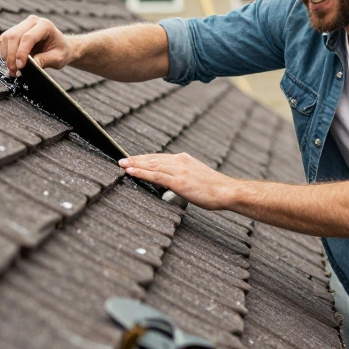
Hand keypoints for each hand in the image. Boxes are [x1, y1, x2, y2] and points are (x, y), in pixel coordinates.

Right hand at [0, 15, 75, 75]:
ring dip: (7, 55)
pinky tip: (11, 62)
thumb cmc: (61, 51)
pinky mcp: (15, 30)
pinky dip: (5, 52)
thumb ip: (45, 60)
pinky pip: (4, 40)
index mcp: (45, 25)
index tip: (20, 66)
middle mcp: (32, 21)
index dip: (21, 52)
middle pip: (14, 36)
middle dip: (12, 56)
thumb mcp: (58, 58)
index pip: (28, 37)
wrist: (60, 47)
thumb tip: (31, 65)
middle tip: (14, 71)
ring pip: (7, 38)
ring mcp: (22, 24)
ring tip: (13, 69)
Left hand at [119, 152, 236, 209]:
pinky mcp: (178, 181)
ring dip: (135, 164)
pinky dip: (141, 173)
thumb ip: (182, 176)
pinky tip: (131, 172)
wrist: (226, 191)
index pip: (159, 157)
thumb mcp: (196, 176)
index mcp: (183, 159)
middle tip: (122, 160)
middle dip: (136, 159)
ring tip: (122, 165)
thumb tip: (170, 183)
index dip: (144, 158)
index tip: (133, 159)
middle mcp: (179, 161)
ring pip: (151, 165)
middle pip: (152, 158)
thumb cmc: (213, 188)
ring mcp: (178, 170)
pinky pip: (155, 176)